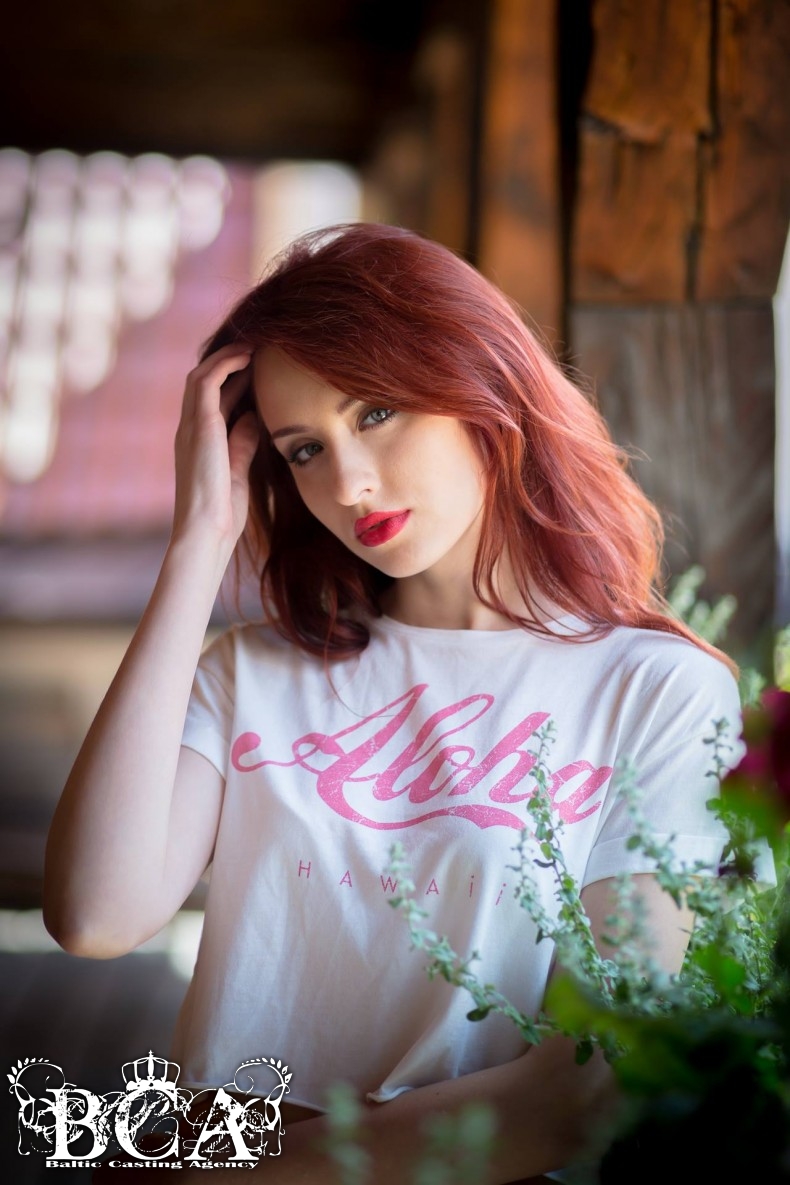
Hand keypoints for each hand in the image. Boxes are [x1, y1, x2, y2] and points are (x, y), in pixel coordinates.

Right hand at [171, 344, 259, 551]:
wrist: (206, 531)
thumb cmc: (222, 512)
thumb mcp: (238, 471)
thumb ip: (242, 443)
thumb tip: (253, 418)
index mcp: (197, 443)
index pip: (211, 401)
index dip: (231, 382)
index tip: (255, 370)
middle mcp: (189, 430)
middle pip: (202, 383)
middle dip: (225, 363)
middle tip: (254, 350)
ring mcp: (191, 427)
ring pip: (201, 376)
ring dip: (226, 357)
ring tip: (252, 346)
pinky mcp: (200, 426)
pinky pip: (207, 382)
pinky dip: (225, 364)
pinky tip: (247, 356)